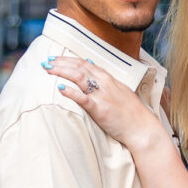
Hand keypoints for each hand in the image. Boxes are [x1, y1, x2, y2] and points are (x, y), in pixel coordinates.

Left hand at [43, 53, 163, 153]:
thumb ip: (104, 79)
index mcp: (108, 78)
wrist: (142, 128)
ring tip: (47, 70)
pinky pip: (83, 98)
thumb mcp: (119, 90)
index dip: (67, 59)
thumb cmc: (130, 112)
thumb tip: (90, 66)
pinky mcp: (100, 109)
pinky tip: (60, 88)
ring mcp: (102, 95)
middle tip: (45, 62)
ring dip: (61, 72)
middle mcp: (104, 83)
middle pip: (78, 67)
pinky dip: (71, 92)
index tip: (54, 59)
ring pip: (78, 77)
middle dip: (60, 63)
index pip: (84, 63)